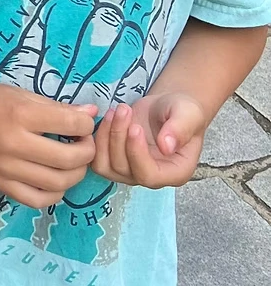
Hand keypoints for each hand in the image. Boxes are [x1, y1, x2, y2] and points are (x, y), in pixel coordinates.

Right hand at [0, 82, 96, 210]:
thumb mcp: (22, 94)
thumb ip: (58, 107)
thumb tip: (92, 114)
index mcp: (21, 115)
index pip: (72, 124)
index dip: (87, 124)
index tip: (85, 122)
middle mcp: (14, 144)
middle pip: (69, 159)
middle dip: (87, 151)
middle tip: (84, 143)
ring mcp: (5, 168)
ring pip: (57, 183)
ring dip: (76, 173)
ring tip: (73, 161)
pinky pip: (36, 200)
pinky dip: (54, 193)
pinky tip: (55, 180)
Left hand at [91, 94, 206, 187]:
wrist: (166, 107)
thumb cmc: (181, 111)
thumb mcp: (188, 113)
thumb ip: (180, 129)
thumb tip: (167, 147)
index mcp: (175, 173)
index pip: (149, 176)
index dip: (137, 154)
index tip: (135, 127)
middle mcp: (152, 178)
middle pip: (124, 169)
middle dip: (119, 137)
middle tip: (124, 109)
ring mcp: (130, 172)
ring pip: (106, 165)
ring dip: (106, 136)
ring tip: (116, 110)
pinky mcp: (113, 162)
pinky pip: (96, 158)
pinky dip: (97, 138)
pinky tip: (107, 117)